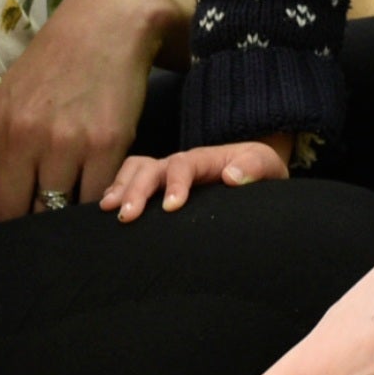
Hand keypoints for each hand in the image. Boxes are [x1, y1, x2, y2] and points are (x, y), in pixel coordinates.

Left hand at [0, 0, 180, 236]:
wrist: (105, 27)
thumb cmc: (48, 71)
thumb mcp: (2, 103)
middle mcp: (19, 139)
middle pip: (6, 222)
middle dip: (12, 243)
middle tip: (19, 253)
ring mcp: (64, 144)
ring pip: (51, 218)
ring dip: (55, 229)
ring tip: (58, 235)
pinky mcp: (107, 146)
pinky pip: (93, 203)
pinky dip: (91, 212)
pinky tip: (92, 208)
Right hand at [100, 140, 288, 220]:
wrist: (255, 173)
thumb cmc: (260, 172)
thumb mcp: (267, 165)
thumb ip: (254, 167)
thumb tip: (232, 176)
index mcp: (205, 158)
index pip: (183, 164)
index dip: (175, 184)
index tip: (171, 207)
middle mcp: (180, 164)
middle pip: (150, 167)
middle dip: (136, 190)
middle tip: (127, 216)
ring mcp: (166, 173)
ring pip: (135, 170)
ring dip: (120, 187)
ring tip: (108, 209)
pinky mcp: (159, 186)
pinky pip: (130, 180)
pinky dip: (116, 191)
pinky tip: (106, 211)